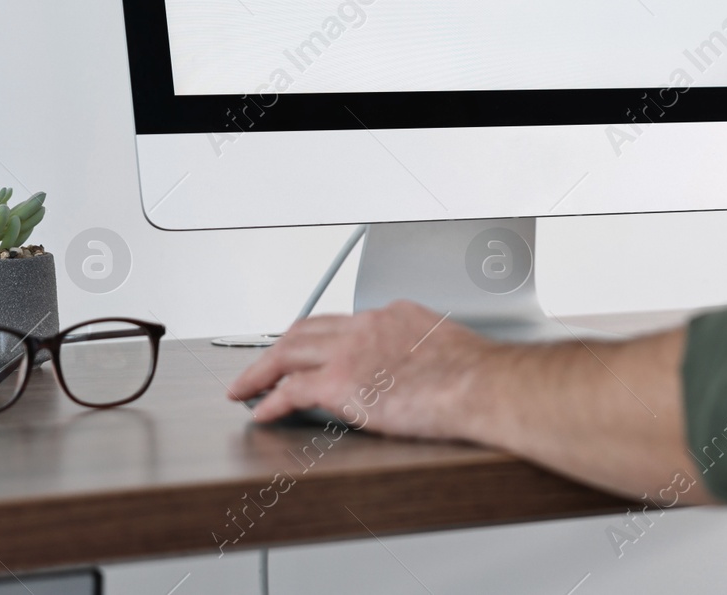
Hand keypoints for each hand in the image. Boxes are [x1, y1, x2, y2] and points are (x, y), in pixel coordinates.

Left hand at [227, 300, 500, 438]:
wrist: (480, 383)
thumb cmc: (477, 374)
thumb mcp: (446, 347)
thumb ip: (421, 352)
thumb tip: (422, 374)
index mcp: (394, 315)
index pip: (345, 323)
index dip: (320, 339)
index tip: (311, 350)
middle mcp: (367, 324)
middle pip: (307, 329)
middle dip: (279, 348)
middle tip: (261, 365)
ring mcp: (350, 351)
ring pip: (289, 351)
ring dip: (262, 370)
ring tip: (246, 387)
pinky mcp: (339, 382)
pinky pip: (292, 390)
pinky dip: (271, 400)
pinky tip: (262, 412)